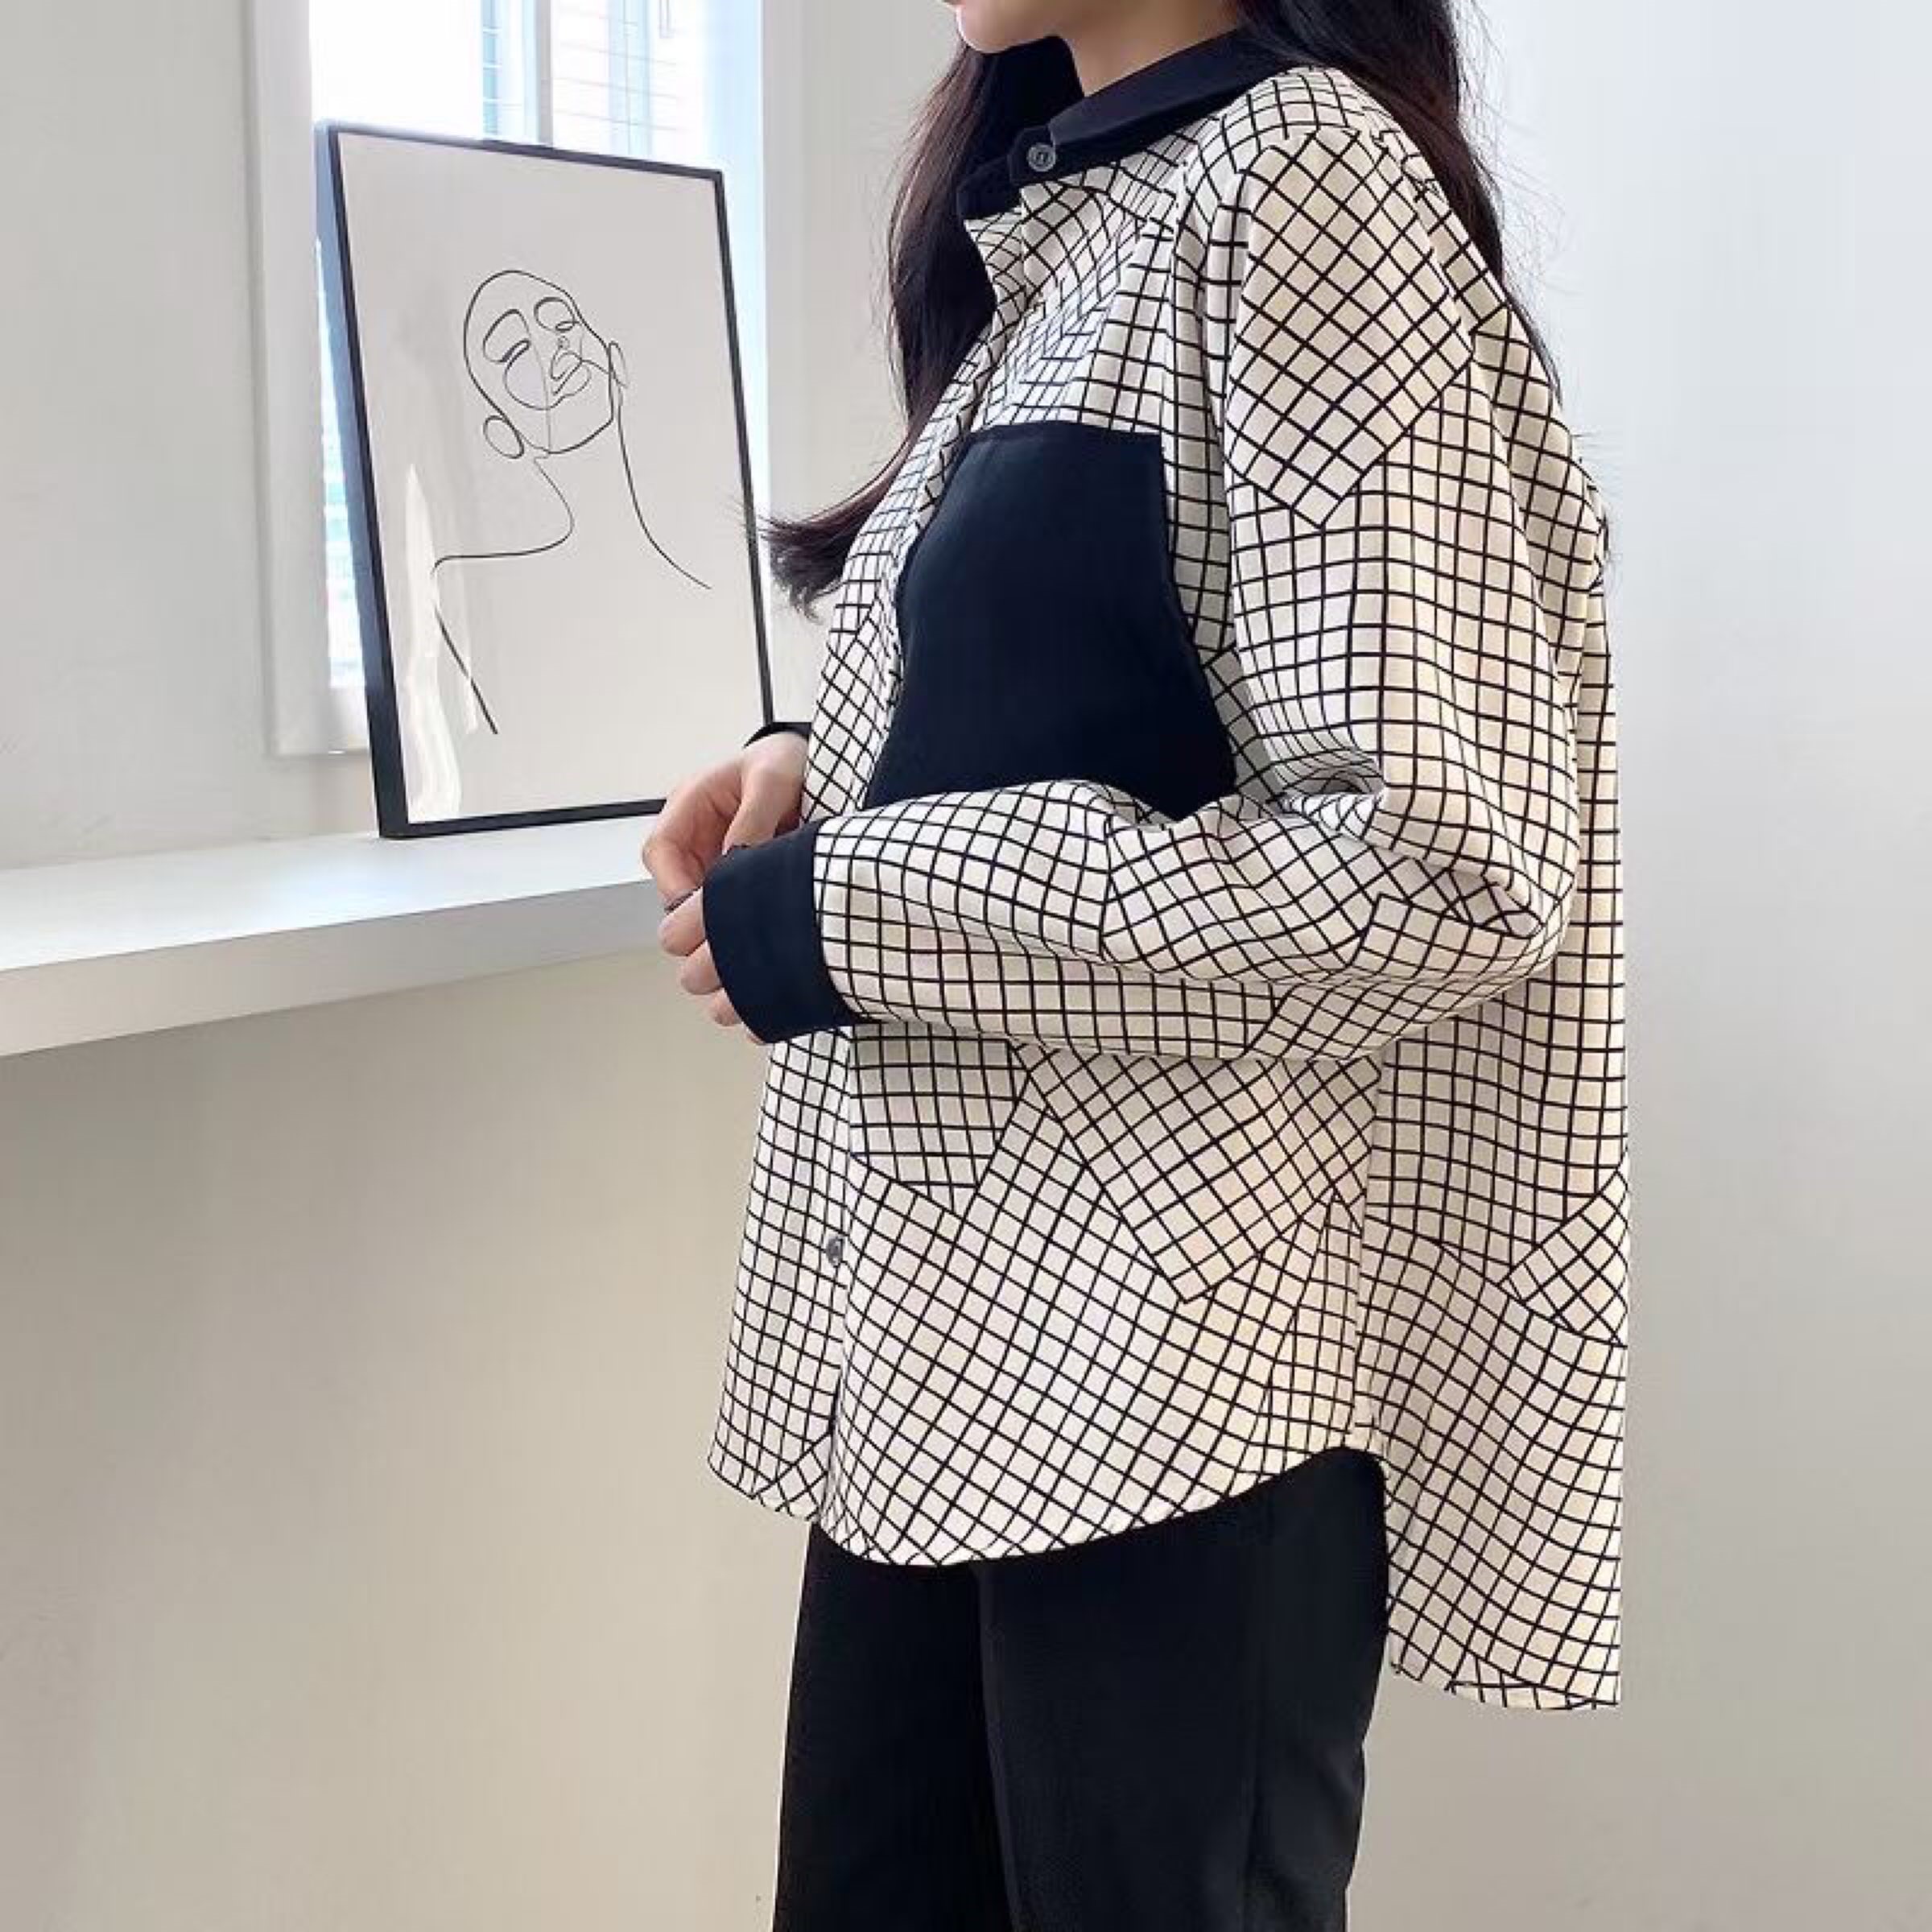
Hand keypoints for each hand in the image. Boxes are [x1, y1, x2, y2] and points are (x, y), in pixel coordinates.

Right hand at [643, 728, 808, 1028]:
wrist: (811, 765)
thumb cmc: (784, 762)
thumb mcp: (771, 781)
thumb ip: (752, 819)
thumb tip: (734, 861)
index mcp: (690, 802)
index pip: (660, 851)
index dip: (673, 884)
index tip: (698, 909)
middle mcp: (694, 832)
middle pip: (674, 884)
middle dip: (695, 911)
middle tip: (726, 932)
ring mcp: (712, 854)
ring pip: (698, 900)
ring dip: (718, 916)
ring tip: (750, 930)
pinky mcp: (735, 873)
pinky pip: (726, 902)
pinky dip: (738, 916)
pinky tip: (760, 925)